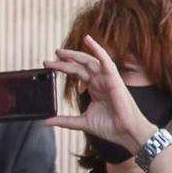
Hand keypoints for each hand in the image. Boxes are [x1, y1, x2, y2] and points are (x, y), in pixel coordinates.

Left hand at [46, 36, 152, 156]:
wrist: (125, 132)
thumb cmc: (110, 127)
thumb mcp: (81, 122)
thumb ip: (64, 120)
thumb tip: (46, 122)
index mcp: (94, 88)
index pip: (76, 73)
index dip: (62, 68)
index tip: (47, 67)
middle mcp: (100, 81)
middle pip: (79, 66)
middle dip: (63, 62)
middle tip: (47, 60)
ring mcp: (107, 78)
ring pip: (89, 61)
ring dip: (74, 55)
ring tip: (59, 52)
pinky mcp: (114, 78)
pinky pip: (105, 60)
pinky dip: (97, 49)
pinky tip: (88, 40)